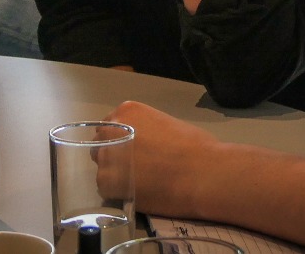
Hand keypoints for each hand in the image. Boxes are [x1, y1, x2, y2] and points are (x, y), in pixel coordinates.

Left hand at [100, 101, 221, 217]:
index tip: (132, 152)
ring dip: (115, 175)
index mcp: (127, 111)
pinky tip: (138, 193)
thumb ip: (145, 130)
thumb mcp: (165, 124)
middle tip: (134, 169)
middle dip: (115, 156)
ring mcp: (107, 155)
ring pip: (102, 167)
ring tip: (138, 184)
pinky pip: (105, 188)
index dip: (120, 141)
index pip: (110, 126)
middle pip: (102, 144)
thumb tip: (141, 144)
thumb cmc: (196, 146)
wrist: (202, 172)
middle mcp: (111, 129)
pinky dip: (118, 193)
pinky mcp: (107, 182)